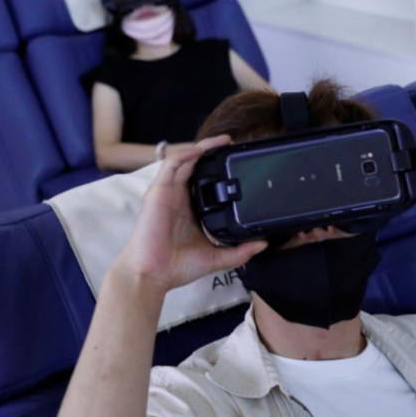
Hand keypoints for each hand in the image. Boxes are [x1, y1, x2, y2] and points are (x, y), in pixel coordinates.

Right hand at [112, 135, 265, 292]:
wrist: (152, 274)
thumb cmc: (176, 267)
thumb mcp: (217, 258)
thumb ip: (240, 251)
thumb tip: (262, 244)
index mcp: (190, 211)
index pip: (204, 183)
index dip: (219, 172)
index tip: (238, 166)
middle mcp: (178, 198)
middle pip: (195, 167)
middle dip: (212, 153)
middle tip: (232, 146)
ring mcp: (167, 193)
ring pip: (184, 160)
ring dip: (202, 147)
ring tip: (222, 141)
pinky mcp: (158, 191)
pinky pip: (171, 164)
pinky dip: (186, 154)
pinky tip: (201, 150)